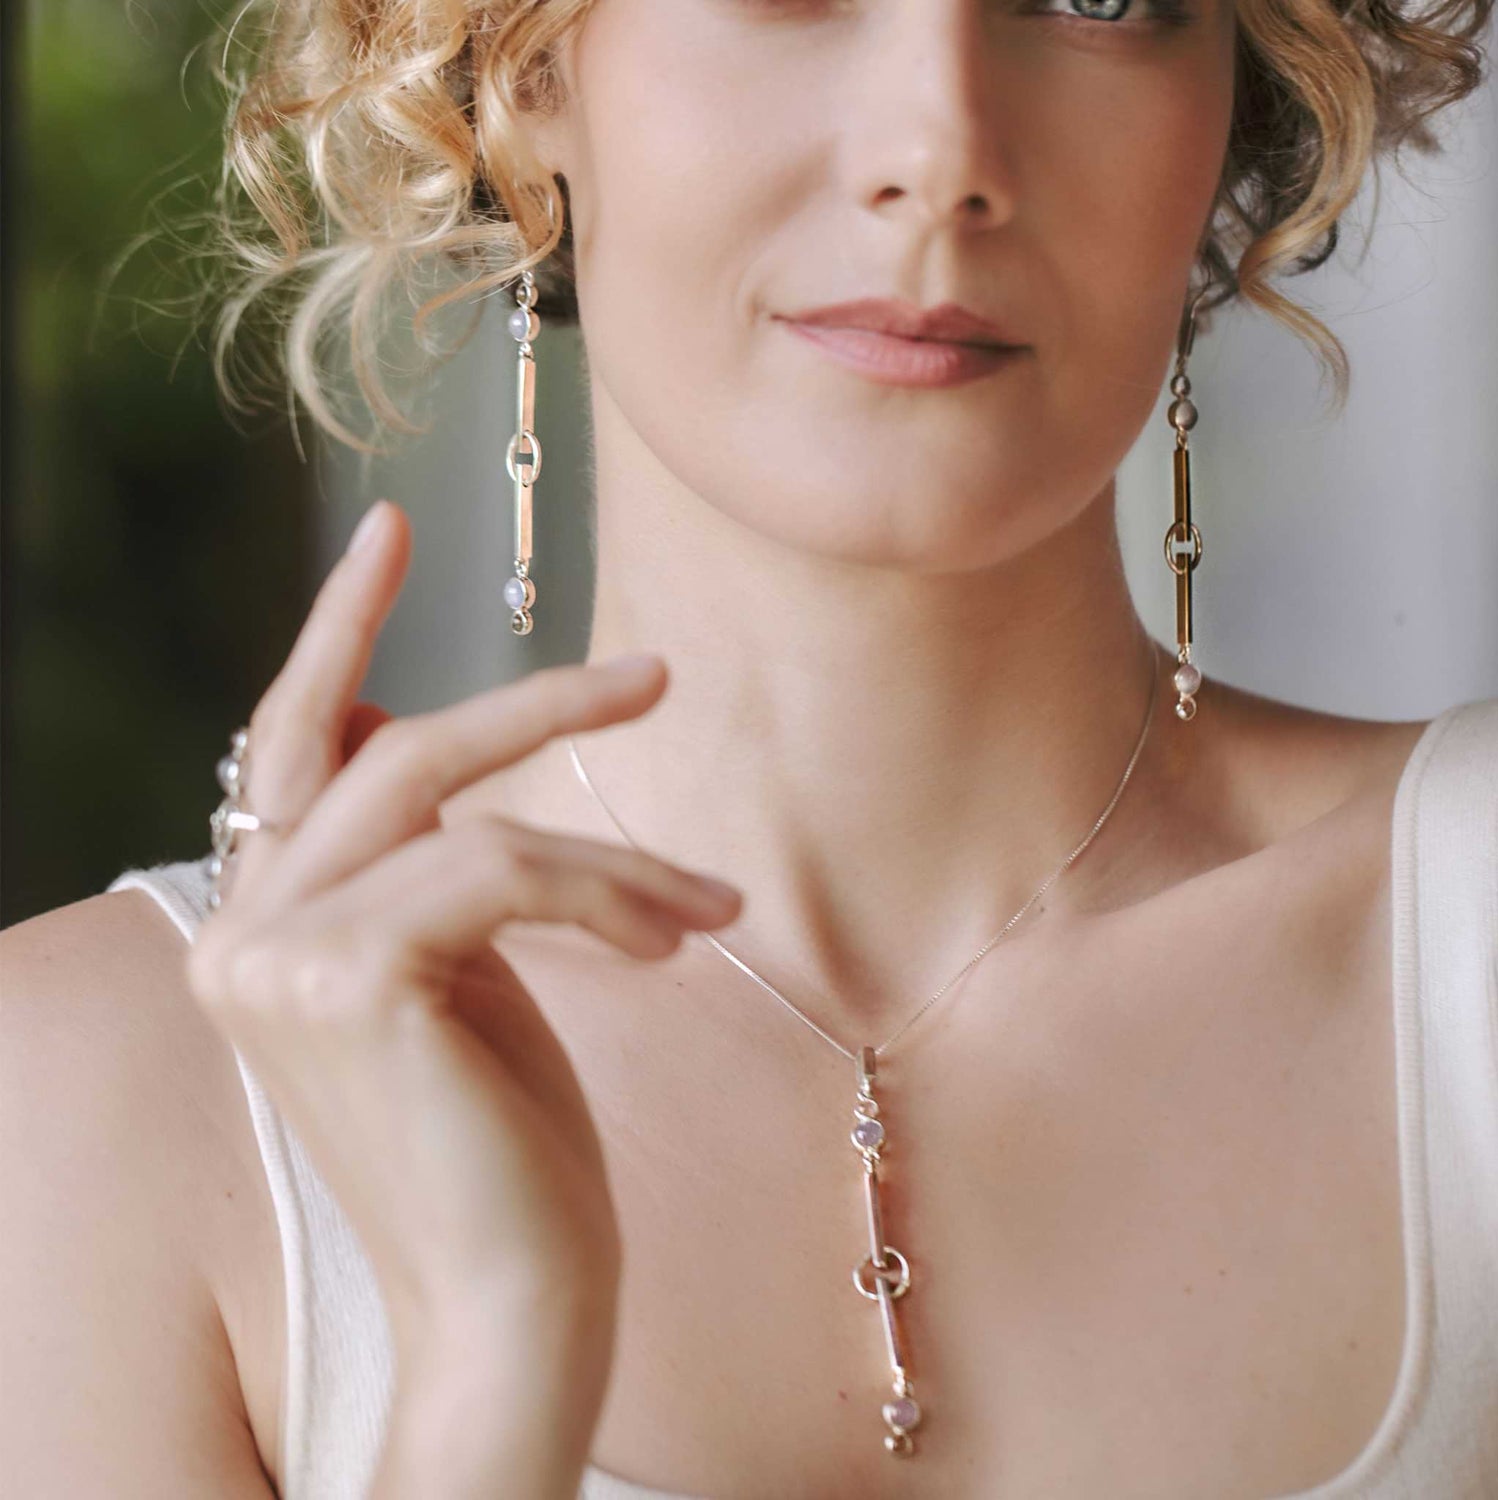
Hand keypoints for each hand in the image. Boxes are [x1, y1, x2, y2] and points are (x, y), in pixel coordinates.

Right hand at [186, 499, 741, 1383]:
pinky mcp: (348, 974)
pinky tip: (675, 937)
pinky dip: (612, 891)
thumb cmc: (500, 1142)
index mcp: (258, 926)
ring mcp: (275, 954)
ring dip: (614, 854)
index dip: (337, 633)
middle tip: (653, 675)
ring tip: (710, 905)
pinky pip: (509, 870)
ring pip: (469, 813)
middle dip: (530, 704)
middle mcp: (235, 933)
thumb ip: (425, 863)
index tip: (389, 531)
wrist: (515, 1299)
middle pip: (388, 755)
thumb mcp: (459, 974)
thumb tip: (430, 753)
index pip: (291, 749)